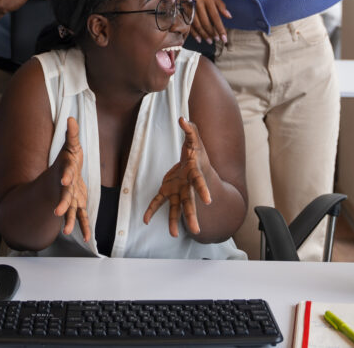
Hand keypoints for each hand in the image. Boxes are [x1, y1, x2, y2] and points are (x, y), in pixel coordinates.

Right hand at [53, 117, 90, 240]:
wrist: (61, 176)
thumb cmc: (68, 160)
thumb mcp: (71, 146)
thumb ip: (72, 134)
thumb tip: (72, 118)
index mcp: (66, 172)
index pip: (66, 173)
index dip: (66, 176)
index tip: (65, 180)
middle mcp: (66, 187)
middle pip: (64, 196)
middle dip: (61, 204)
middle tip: (57, 212)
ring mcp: (70, 198)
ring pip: (69, 211)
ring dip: (68, 221)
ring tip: (66, 232)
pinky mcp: (77, 205)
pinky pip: (81, 217)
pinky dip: (85, 227)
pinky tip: (89, 239)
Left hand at [144, 117, 212, 236]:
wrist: (195, 163)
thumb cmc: (196, 152)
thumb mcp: (195, 139)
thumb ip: (190, 129)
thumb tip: (183, 118)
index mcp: (195, 174)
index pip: (200, 182)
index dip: (203, 191)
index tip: (208, 201)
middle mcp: (188, 186)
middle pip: (190, 202)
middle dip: (192, 216)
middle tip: (195, 230)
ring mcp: (178, 191)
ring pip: (176, 208)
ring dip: (174, 221)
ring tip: (172, 234)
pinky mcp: (168, 191)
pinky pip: (159, 202)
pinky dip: (151, 210)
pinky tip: (145, 220)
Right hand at [174, 0, 229, 43]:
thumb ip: (220, 4)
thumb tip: (229, 16)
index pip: (216, 17)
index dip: (220, 29)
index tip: (224, 38)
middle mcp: (199, 2)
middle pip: (206, 22)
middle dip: (212, 33)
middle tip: (216, 40)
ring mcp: (189, 5)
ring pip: (197, 23)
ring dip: (203, 34)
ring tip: (209, 41)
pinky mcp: (182, 7)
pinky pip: (188, 22)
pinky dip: (193, 32)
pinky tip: (198, 38)